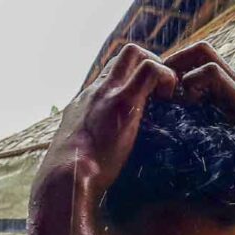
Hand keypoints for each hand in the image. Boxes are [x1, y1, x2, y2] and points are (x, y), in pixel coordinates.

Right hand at [36, 43, 177, 202]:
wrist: (64, 180)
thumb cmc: (71, 179)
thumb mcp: (76, 157)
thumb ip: (87, 151)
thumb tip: (93, 167)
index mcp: (81, 106)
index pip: (107, 76)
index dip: (131, 81)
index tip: (144, 100)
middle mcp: (92, 93)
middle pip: (120, 57)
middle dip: (148, 64)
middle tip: (161, 91)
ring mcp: (106, 93)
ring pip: (133, 53)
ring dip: (156, 66)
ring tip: (167, 93)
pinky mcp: (122, 102)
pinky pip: (149, 70)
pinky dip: (165, 77)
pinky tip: (170, 98)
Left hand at [165, 42, 234, 181]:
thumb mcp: (231, 139)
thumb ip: (212, 133)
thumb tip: (185, 150)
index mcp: (230, 89)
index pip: (198, 61)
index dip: (176, 69)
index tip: (161, 92)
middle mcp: (234, 81)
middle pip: (199, 50)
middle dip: (173, 63)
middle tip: (159, 89)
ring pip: (203, 53)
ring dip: (180, 69)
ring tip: (170, 94)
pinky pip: (211, 73)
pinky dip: (193, 83)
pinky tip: (188, 104)